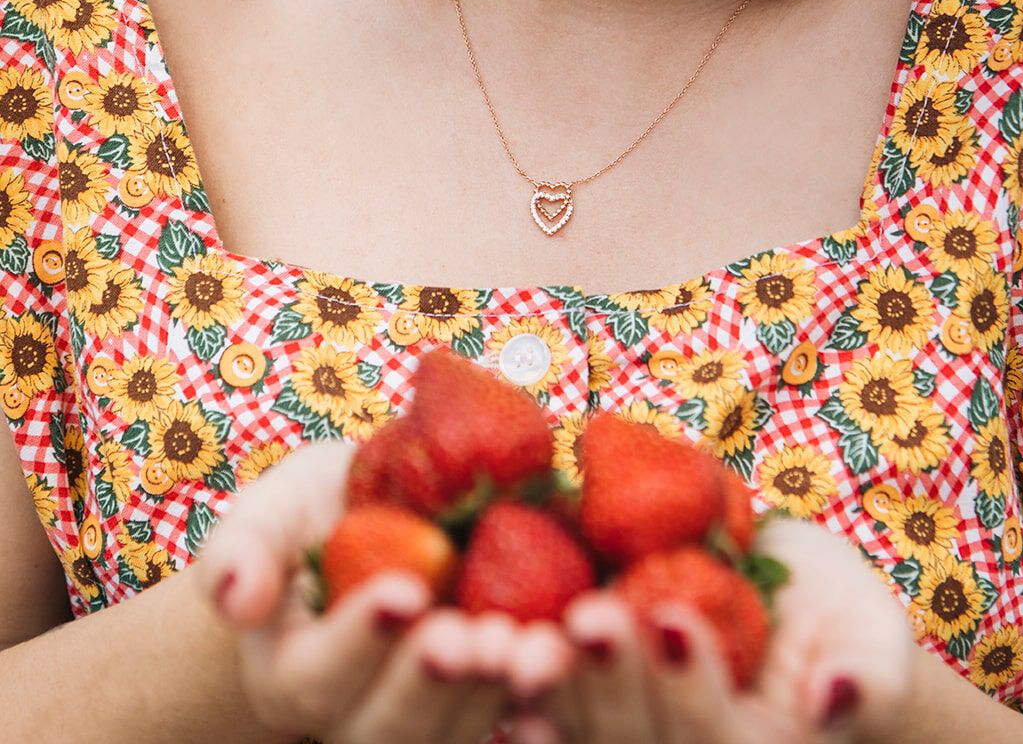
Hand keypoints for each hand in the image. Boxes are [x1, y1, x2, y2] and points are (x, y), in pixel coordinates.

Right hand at [192, 440, 574, 742]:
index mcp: (297, 671)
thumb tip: (233, 595)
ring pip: (459, 732)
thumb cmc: (319, 512)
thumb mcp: (273, 511)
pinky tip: (579, 658)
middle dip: (434, 684)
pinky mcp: (488, 693)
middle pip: (391, 728)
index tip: (403, 593)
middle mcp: (361, 711)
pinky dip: (548, 698)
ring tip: (538, 649)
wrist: (381, 516)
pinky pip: (515, 713)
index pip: (317, 677)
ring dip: (499, 695)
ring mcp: (430, 710)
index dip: (359, 641)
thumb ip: (244, 547)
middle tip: (476, 637)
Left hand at [510, 516, 914, 743]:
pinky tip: (491, 643)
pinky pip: (541, 699)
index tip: (674, 619)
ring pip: (580, 729)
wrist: (771, 590)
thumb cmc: (832, 615)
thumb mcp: (870, 636)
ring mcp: (619, 731)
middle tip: (591, 618)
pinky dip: (514, 675)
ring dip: (553, 684)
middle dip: (613, 686)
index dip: (691, 693)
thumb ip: (867, 676)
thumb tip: (836, 699)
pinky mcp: (577, 697)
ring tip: (531, 635)